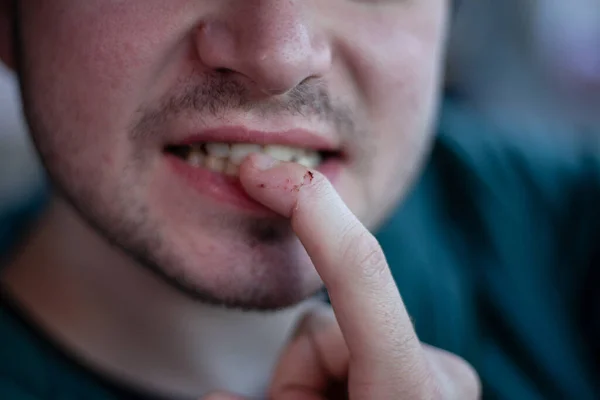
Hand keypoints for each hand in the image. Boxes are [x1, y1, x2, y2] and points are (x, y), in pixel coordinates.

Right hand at [204, 154, 480, 399]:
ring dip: (315, 385)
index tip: (267, 172)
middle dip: (295, 379)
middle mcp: (437, 376)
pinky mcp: (435, 375)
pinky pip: (362, 349)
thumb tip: (209, 399)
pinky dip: (338, 381)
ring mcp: (440, 376)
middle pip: (321, 330)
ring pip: (335, 340)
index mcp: (409, 396)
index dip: (311, 212)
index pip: (359, 275)